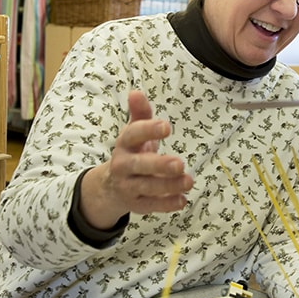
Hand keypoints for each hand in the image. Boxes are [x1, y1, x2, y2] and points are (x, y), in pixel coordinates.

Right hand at [79, 90, 192, 228]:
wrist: (110, 186)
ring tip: (188, 181)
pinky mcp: (136, 204)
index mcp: (124, 144)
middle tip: (180, 163)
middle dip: (159, 165)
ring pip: (147, 187)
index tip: (167, 127)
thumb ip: (140, 114)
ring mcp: (128, 186)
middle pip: (139, 165)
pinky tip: (182, 200)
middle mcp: (123, 166)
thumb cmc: (131, 153)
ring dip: (168, 185)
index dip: (148, 130)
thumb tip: (136, 92)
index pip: (133, 135)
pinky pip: (151, 205)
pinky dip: (167, 204)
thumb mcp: (134, 133)